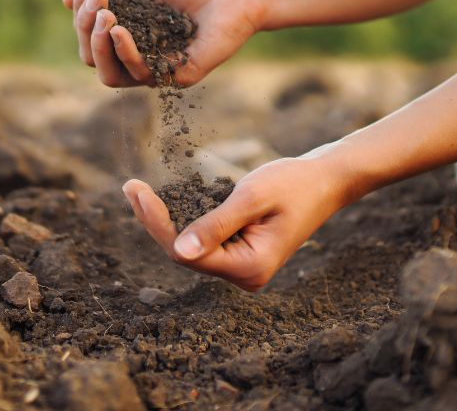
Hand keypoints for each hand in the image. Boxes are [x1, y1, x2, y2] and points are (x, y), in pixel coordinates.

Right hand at [62, 0, 264, 86]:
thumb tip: (65, 0)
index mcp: (126, 31)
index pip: (89, 35)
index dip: (81, 14)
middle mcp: (137, 54)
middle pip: (91, 57)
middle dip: (85, 29)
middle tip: (98, 3)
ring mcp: (154, 68)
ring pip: (108, 75)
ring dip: (97, 46)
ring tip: (105, 17)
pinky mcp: (173, 77)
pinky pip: (137, 75)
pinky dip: (124, 52)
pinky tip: (119, 30)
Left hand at [121, 156, 352, 290]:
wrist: (325, 181)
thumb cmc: (294, 184)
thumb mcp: (252, 198)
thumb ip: (216, 224)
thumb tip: (179, 250)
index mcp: (249, 268)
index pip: (187, 253)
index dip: (157, 224)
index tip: (136, 191)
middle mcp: (243, 275)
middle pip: (184, 253)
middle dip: (155, 220)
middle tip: (130, 187)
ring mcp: (241, 266)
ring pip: (190, 246)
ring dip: (165, 218)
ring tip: (137, 190)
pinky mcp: (238, 252)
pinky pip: (203, 239)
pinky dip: (183, 217)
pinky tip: (163, 199)